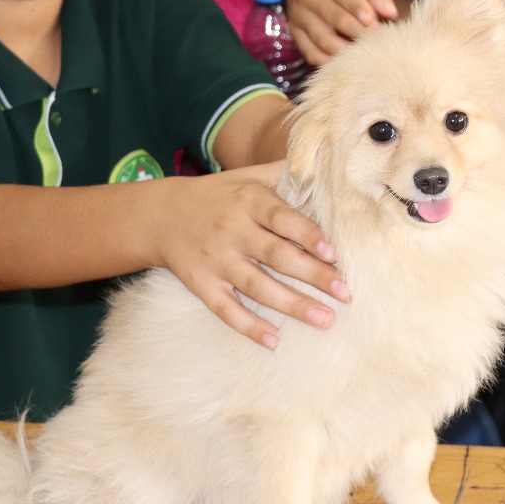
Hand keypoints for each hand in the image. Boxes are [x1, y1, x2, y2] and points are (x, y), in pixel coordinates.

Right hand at [158, 162, 348, 348]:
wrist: (159, 215)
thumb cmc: (217, 195)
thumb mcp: (247, 176)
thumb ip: (284, 172)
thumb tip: (327, 162)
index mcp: (248, 201)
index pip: (281, 218)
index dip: (308, 234)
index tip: (333, 253)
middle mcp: (233, 231)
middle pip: (277, 256)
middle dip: (314, 276)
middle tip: (345, 293)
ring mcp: (216, 261)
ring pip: (258, 287)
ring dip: (293, 306)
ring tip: (325, 320)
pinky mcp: (201, 285)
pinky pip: (226, 309)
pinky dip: (248, 326)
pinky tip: (273, 341)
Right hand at [284, 0, 397, 65]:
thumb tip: (390, 13)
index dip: (357, 8)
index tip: (373, 21)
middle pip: (334, 18)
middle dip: (359, 32)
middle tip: (380, 42)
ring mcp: (299, 15)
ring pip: (323, 40)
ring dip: (347, 51)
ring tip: (368, 54)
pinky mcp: (295, 31)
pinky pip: (312, 53)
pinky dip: (330, 62)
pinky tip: (348, 62)